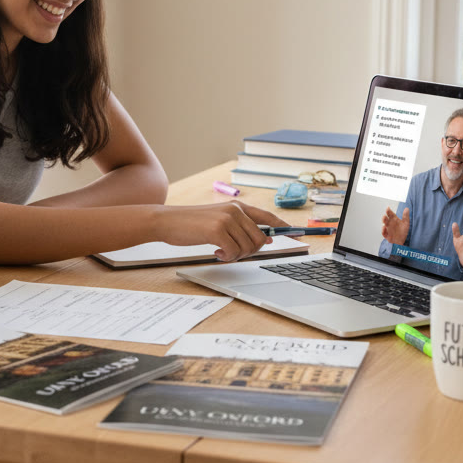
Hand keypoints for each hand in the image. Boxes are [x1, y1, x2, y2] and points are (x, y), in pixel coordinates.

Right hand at [154, 202, 285, 261]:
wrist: (166, 221)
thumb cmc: (190, 224)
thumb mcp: (217, 220)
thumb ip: (240, 226)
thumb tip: (266, 238)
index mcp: (237, 206)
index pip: (268, 216)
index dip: (284, 226)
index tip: (297, 232)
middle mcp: (235, 210)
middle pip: (260, 238)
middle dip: (250, 251)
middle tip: (232, 252)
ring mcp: (227, 219)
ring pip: (248, 247)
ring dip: (236, 255)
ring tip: (220, 251)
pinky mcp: (217, 230)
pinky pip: (234, 252)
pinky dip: (226, 257)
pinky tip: (214, 252)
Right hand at [381, 206, 409, 245]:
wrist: (401, 241)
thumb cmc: (402, 232)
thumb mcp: (406, 223)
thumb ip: (405, 216)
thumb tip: (407, 208)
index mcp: (394, 220)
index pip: (391, 214)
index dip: (389, 211)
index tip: (388, 208)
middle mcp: (390, 224)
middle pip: (387, 219)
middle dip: (385, 217)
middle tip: (385, 214)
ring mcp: (388, 229)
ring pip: (385, 225)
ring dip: (384, 221)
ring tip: (384, 218)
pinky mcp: (387, 235)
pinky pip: (384, 233)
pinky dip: (383, 230)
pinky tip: (384, 227)